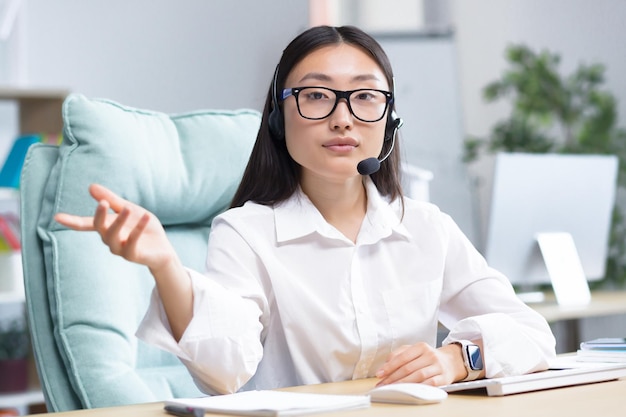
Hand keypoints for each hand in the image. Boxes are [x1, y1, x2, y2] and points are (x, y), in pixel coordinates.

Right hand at [54, 183, 175, 270]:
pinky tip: (145, 216)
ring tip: (127, 209)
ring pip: (113, 237)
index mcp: (106, 227)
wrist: (162, 248)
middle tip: (103, 202)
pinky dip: (138, 230)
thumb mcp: (128, 209)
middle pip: (100, 228)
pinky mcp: (133, 256)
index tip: (56, 217)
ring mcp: (120, 249)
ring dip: (119, 222)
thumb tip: (90, 187)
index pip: (85, 224)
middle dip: (100, 216)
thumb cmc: (143, 227)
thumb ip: (112, 200)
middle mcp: (110, 239)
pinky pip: (132, 243)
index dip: (72, 221)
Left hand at [375, 342, 466, 386]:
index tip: (380, 374)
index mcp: (421, 346)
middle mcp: (430, 355)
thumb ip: (399, 355)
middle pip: (408, 367)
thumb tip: (385, 365)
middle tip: (383, 384)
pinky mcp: (444, 377)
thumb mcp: (414, 351)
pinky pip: (430, 383)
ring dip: (403, 384)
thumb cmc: (427, 357)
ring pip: (418, 376)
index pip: (402, 357)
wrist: (450, 362)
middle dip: (393, 377)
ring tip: (393, 388)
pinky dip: (419, 387)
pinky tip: (410, 390)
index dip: (390, 366)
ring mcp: (438, 366)